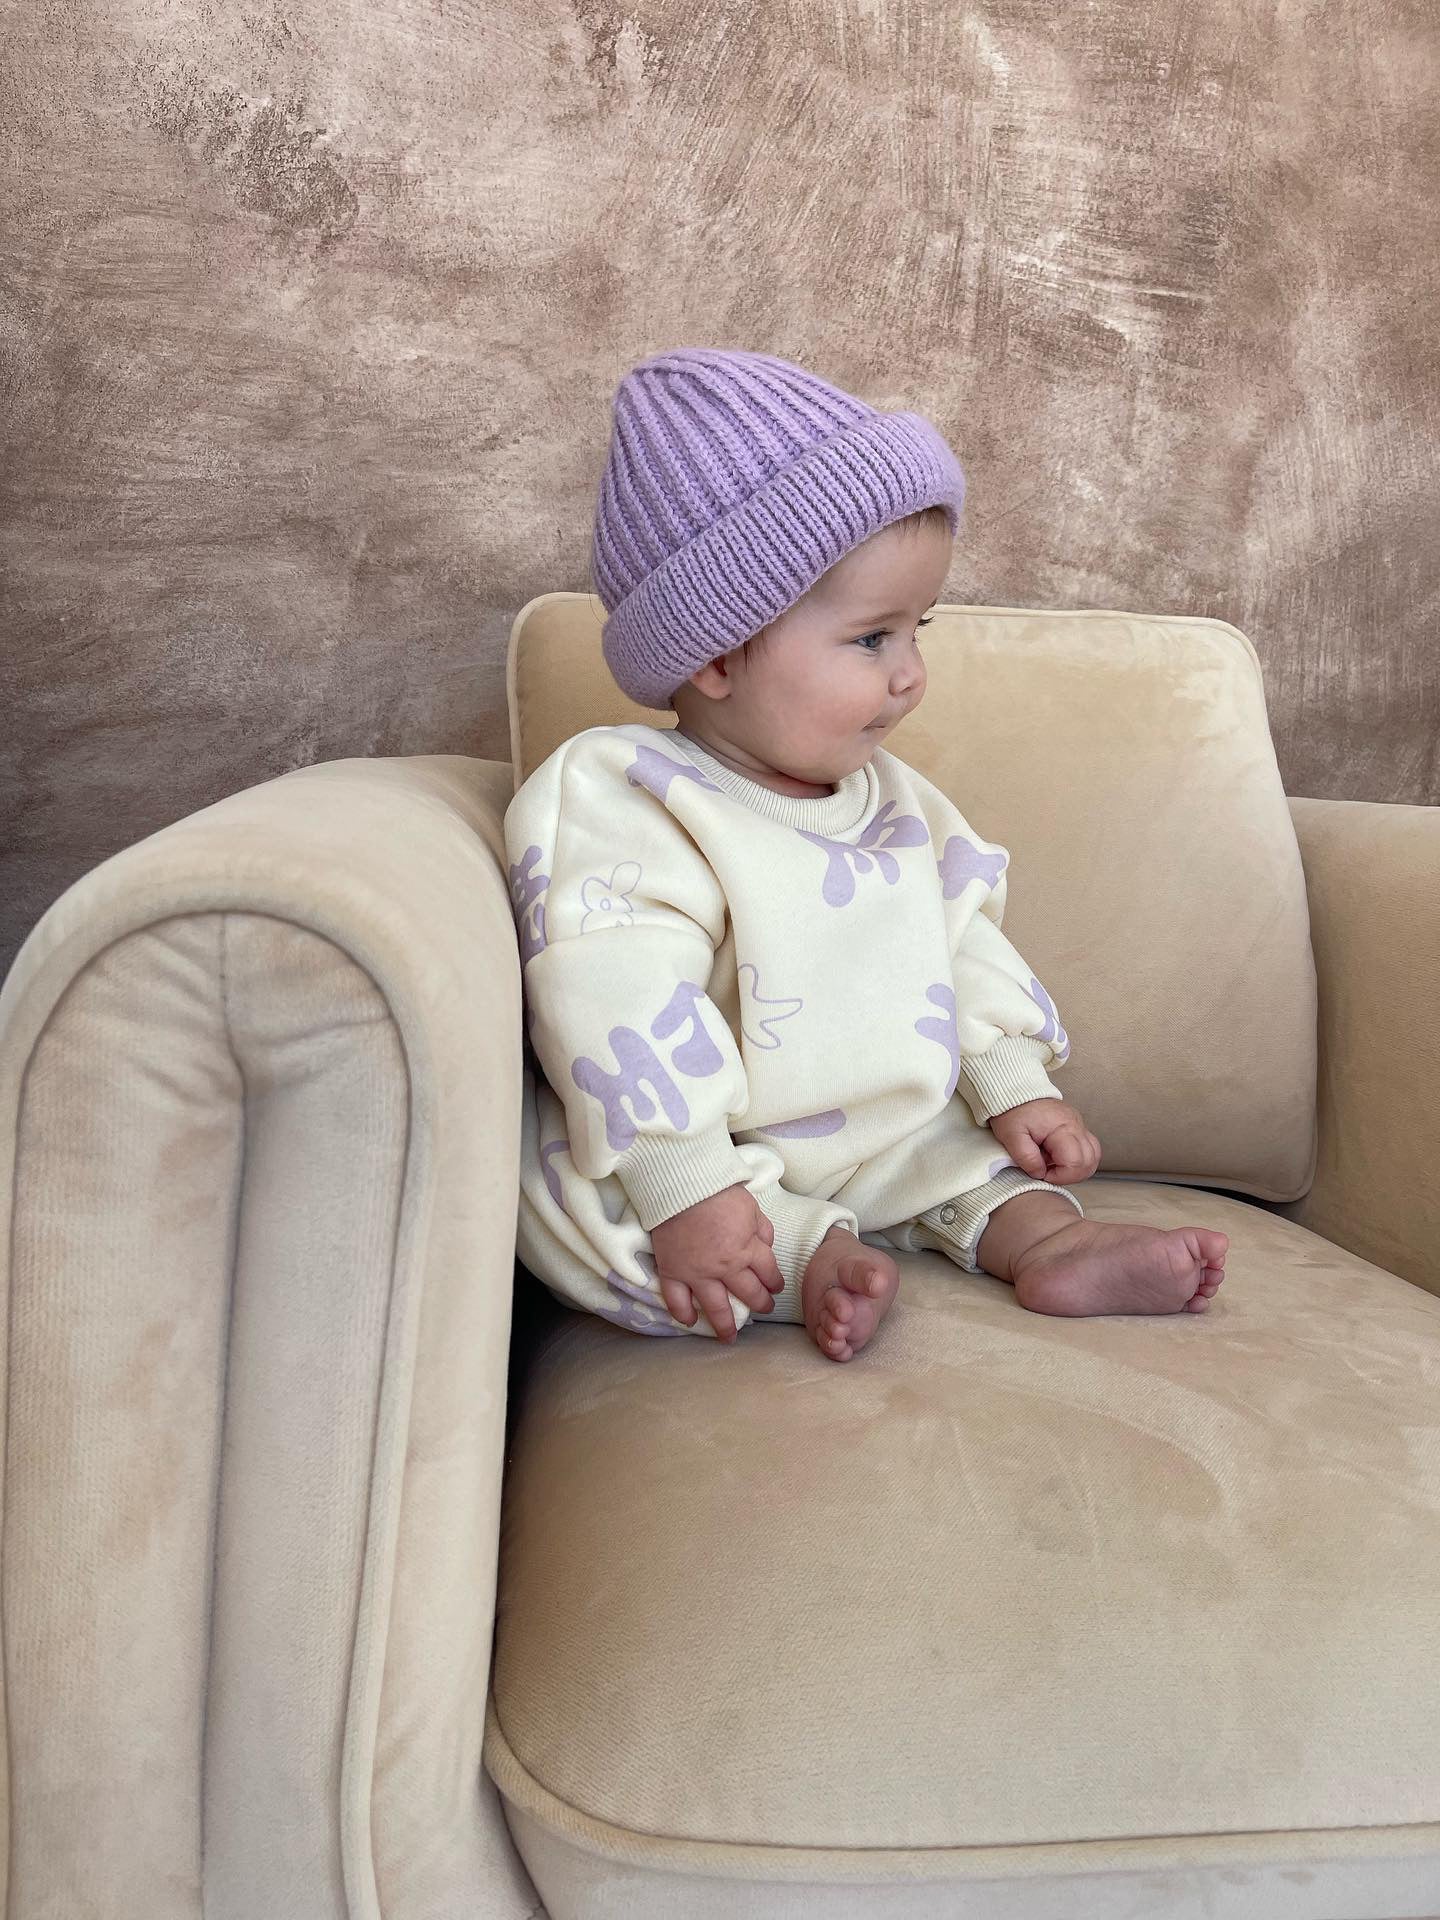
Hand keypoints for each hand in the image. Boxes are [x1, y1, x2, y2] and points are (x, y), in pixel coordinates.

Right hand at [649, 1184, 784, 1342]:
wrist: (682, 1186)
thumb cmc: (719, 1192)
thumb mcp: (751, 1208)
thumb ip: (761, 1230)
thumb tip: (766, 1245)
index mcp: (748, 1250)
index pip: (768, 1273)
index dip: (774, 1282)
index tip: (776, 1287)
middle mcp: (726, 1268)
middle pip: (748, 1294)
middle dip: (760, 1304)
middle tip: (764, 1309)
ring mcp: (698, 1274)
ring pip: (715, 1307)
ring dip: (725, 1325)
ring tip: (730, 1338)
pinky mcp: (673, 1272)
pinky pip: (677, 1300)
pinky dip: (682, 1313)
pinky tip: (689, 1322)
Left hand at [988, 1099, 1100, 1185]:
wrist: (1015, 1092)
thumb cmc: (1013, 1112)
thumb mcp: (1011, 1136)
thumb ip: (1026, 1157)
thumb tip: (1040, 1173)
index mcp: (1062, 1127)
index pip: (1075, 1162)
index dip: (1060, 1176)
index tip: (1043, 1174)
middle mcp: (1076, 1126)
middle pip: (1089, 1161)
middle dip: (1069, 1175)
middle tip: (1048, 1173)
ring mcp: (1079, 1126)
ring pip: (1093, 1156)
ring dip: (1076, 1169)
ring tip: (1054, 1167)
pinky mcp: (1076, 1127)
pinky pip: (1088, 1149)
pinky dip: (1078, 1160)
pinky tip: (1059, 1159)